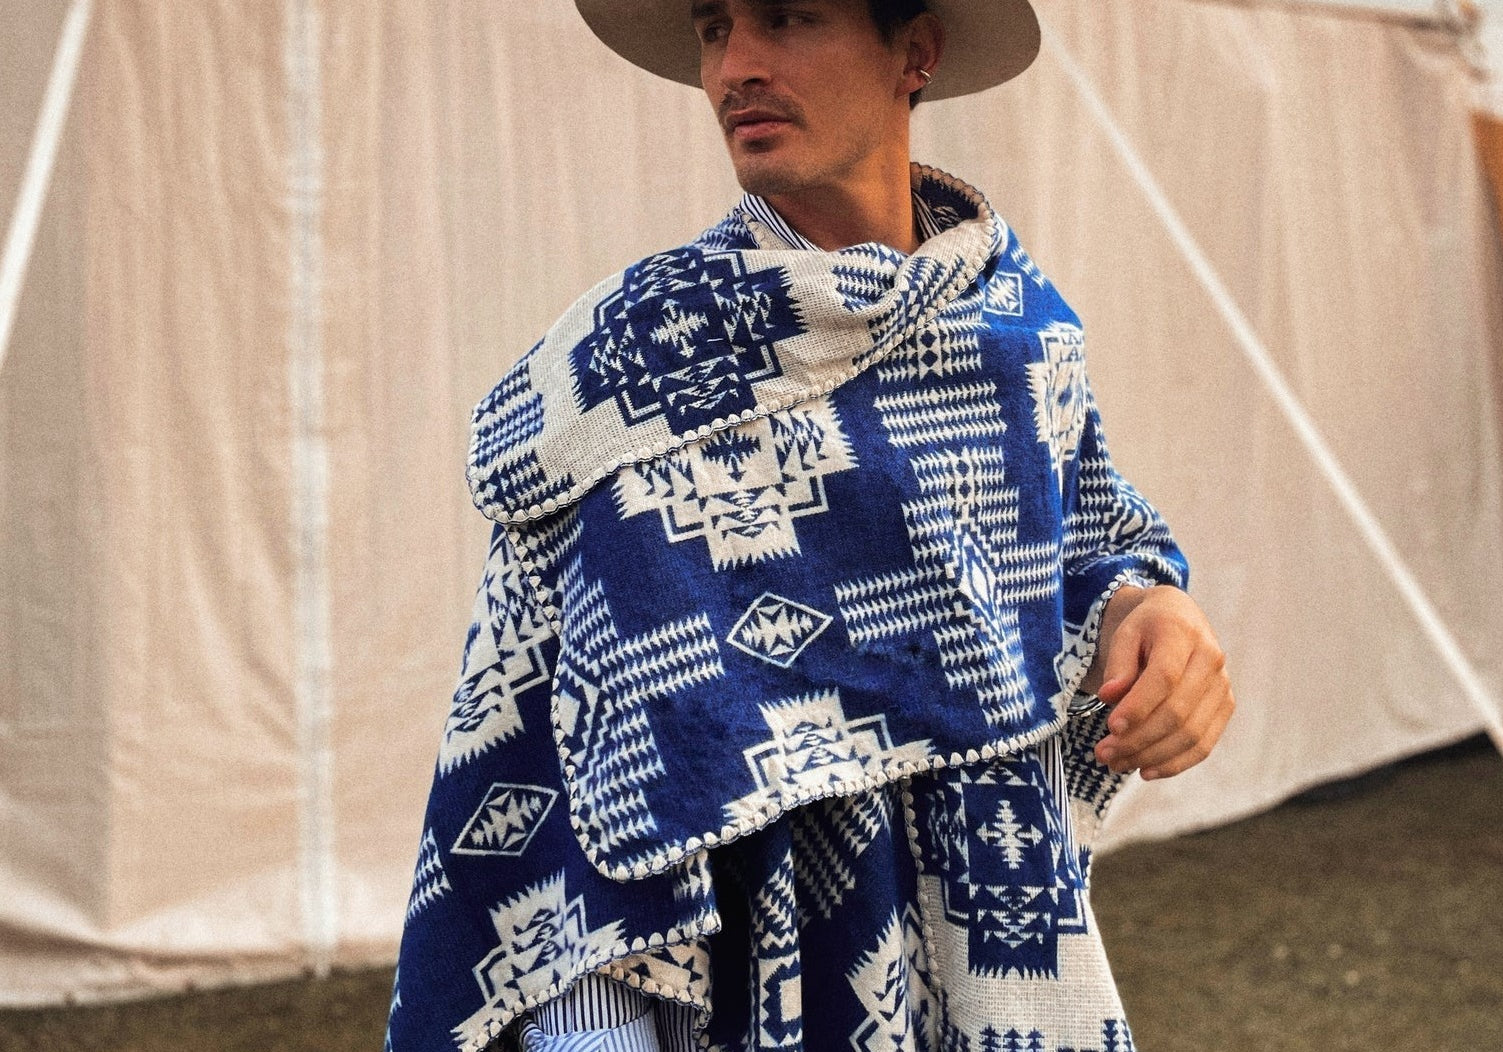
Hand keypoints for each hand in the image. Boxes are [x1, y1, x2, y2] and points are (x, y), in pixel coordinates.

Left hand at [1086, 585, 1233, 780]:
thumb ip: (1118, 663)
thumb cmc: (1146, 628)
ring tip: (1116, 764)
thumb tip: (1109, 695)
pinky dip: (1175, 763)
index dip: (1138, 707)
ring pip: (1191, 734)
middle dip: (1137, 740)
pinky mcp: (1224, 707)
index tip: (1111, 728)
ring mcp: (1222, 686)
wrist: (1179, 619)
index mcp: (1183, 633)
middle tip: (1103, 753)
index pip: (1165, 677)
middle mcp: (1211, 660)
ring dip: (1151, 756)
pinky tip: (1145, 770)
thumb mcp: (1124, 634)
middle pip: (1177, 712)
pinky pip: (1203, 744)